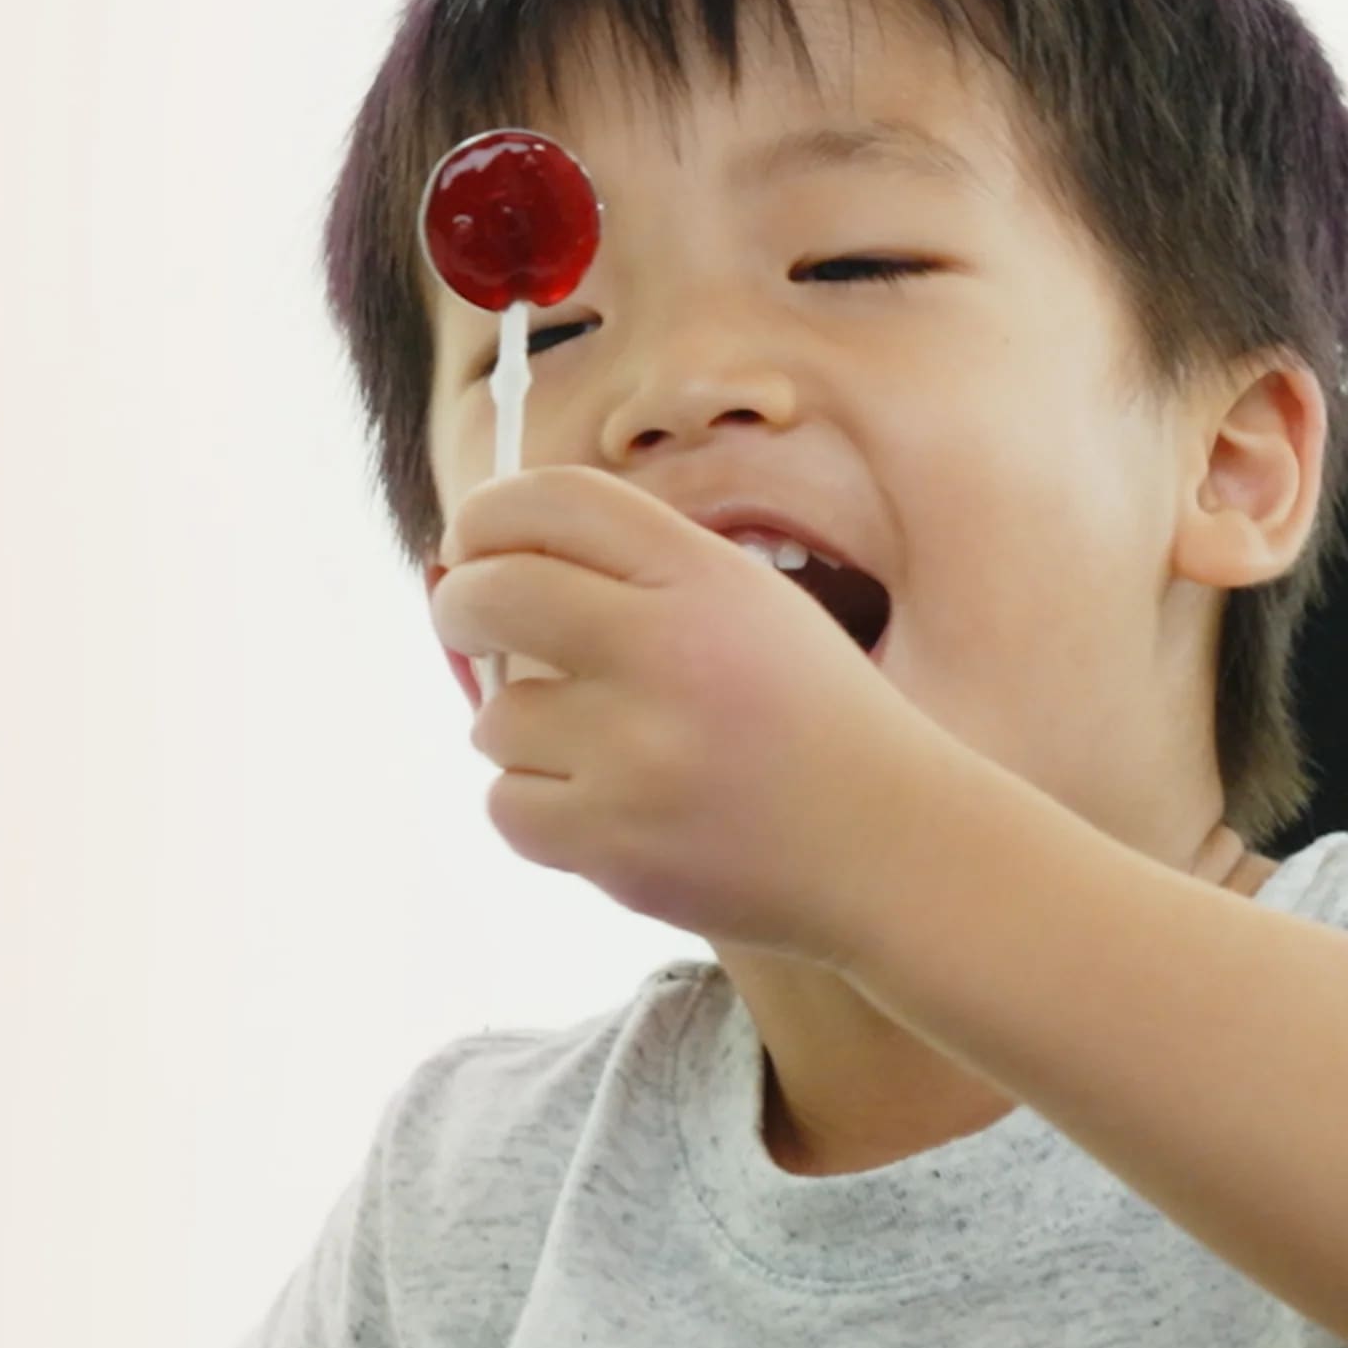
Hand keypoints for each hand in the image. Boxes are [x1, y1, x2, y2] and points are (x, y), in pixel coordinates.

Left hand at [428, 463, 957, 966]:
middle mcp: (667, 649)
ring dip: (527, 734)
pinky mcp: (616, 842)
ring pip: (497, 719)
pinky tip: (608, 809)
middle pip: (490, 594)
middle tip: (470, 622)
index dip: (487, 515)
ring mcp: (638, 752)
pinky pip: (506, 805)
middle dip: (459, 605)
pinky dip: (538, 809)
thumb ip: (630, 576)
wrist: (888, 847)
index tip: (471, 544)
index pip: (551, 501)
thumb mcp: (746, 607)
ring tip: (608, 753)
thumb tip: (469, 573)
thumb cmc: (801, 719)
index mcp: (705, 576)